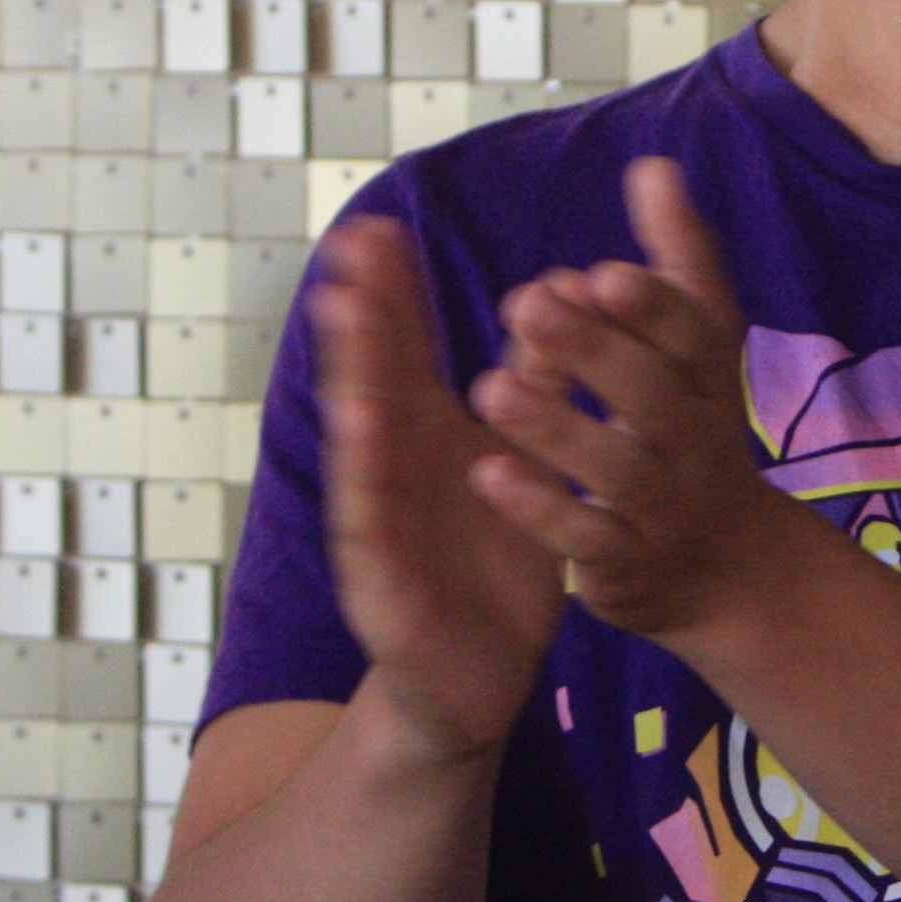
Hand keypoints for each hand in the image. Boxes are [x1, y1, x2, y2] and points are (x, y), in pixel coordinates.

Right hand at [309, 216, 568, 766]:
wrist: (481, 674)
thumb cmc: (494, 559)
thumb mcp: (522, 462)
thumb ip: (532, 386)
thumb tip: (556, 296)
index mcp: (428, 440)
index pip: (406, 355)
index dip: (394, 295)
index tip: (379, 228)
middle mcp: (394, 471)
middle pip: (373, 382)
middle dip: (362, 316)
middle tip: (350, 249)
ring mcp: (381, 526)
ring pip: (364, 443)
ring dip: (351, 377)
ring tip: (344, 315)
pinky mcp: (384, 584)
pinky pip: (375, 525)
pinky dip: (367, 476)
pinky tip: (364, 428)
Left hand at [465, 157, 842, 642]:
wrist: (725, 565)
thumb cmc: (691, 429)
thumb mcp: (698, 347)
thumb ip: (677, 260)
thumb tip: (654, 165)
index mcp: (708, 378)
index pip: (694, 334)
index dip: (654, 307)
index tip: (603, 273)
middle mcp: (695, 439)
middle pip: (654, 395)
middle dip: (593, 351)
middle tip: (526, 304)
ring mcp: (663, 505)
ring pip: (616, 468)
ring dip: (555, 427)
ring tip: (489, 386)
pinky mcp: (626, 562)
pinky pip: (585, 538)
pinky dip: (540, 508)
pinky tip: (486, 473)